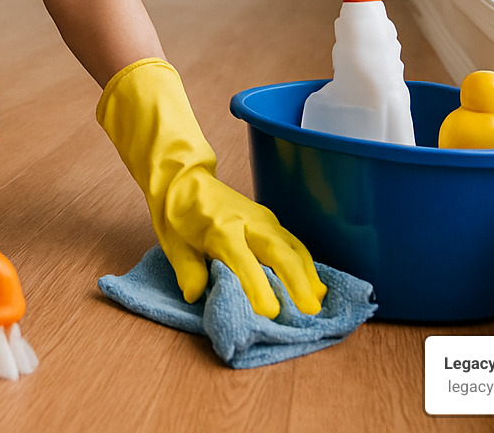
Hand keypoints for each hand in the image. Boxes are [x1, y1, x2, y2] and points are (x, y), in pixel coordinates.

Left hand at [97, 58, 326, 317]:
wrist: (183, 180)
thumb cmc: (178, 215)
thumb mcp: (174, 243)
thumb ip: (187, 270)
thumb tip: (195, 295)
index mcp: (221, 228)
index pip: (243, 260)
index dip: (256, 286)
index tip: (268, 312)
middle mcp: (248, 222)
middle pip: (279, 251)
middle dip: (297, 282)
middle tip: (311, 311)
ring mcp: (263, 219)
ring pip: (292, 246)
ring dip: (307, 274)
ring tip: (319, 301)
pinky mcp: (270, 220)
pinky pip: (293, 242)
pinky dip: (306, 263)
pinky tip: (314, 283)